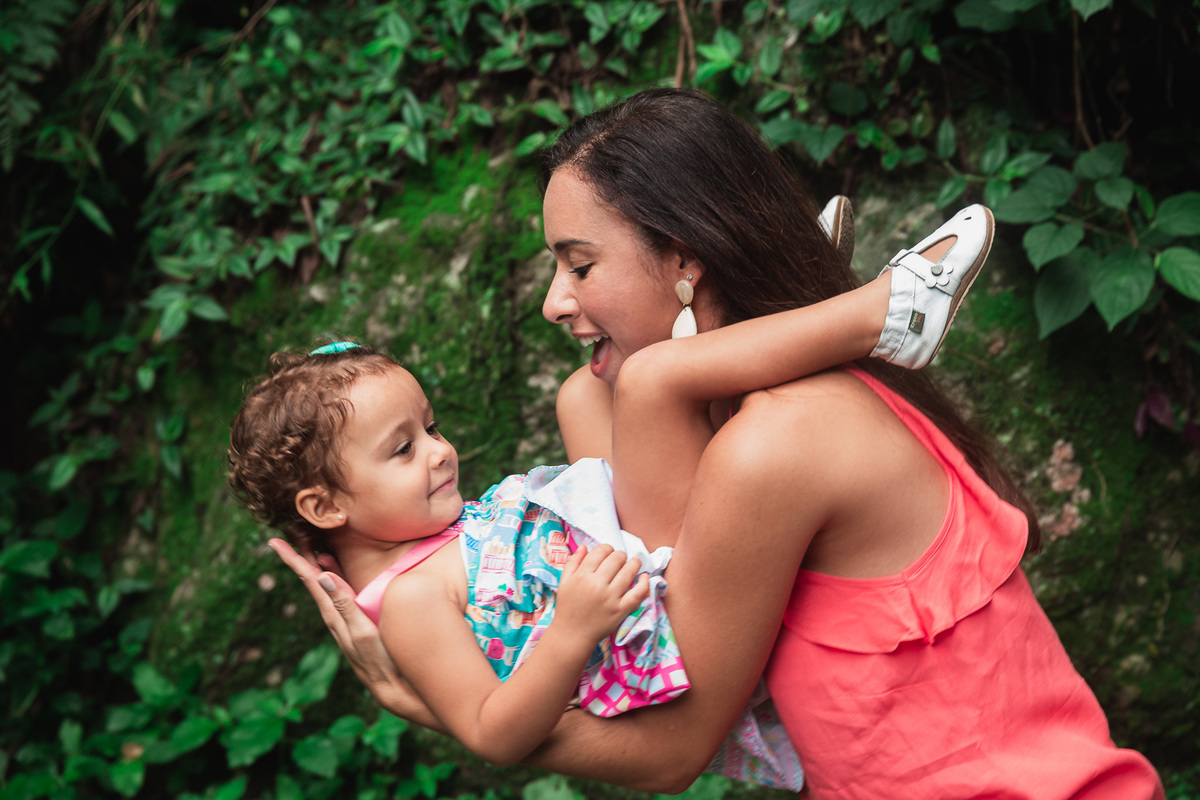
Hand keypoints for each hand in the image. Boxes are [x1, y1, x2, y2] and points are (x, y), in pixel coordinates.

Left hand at [267, 538, 443, 730]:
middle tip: (291, 531)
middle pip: (312, 577)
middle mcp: (334, 611)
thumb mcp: (362, 631)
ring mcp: (344, 615)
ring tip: (307, 542)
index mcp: (332, 611)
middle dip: (301, 553)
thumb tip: (322, 576)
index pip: (308, 579)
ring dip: (314, 561)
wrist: (393, 686)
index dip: (292, 559)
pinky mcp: (355, 617)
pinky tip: (332, 566)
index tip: (274, 541)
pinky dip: (332, 572)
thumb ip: (344, 603)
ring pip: (323, 582)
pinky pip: (337, 589)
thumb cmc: (380, 660)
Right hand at [555, 544, 648, 644]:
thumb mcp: (564, 582)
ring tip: (634, 563)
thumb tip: (585, 546)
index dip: (607, 549)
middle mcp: (597, 585)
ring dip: (634, 563)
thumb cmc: (568, 607)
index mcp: (582, 575)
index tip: (608, 553)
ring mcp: (610, 598)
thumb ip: (573, 562)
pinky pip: (638, 593)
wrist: (572, 634)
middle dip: (620, 555)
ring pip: (629, 571)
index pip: (601, 551)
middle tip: (620, 559)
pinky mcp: (621, 610)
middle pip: (617, 558)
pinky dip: (644, 583)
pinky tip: (644, 577)